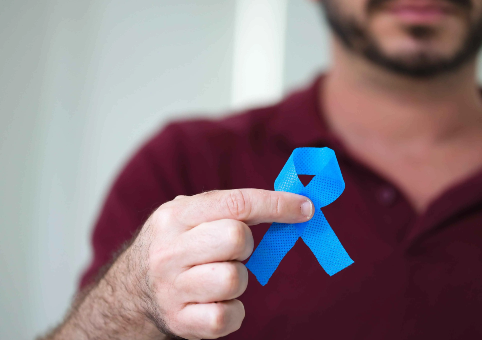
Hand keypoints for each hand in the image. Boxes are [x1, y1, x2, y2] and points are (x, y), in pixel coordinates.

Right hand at [127, 189, 313, 338]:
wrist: (132, 288)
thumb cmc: (177, 245)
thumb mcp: (189, 215)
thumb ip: (230, 208)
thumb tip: (294, 205)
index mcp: (175, 216)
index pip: (235, 203)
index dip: (277, 204)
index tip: (306, 208)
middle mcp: (169, 251)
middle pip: (236, 239)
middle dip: (246, 245)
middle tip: (234, 250)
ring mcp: (172, 288)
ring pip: (234, 279)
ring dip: (238, 278)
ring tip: (219, 275)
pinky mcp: (180, 320)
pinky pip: (228, 316)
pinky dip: (233, 310)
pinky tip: (217, 300)